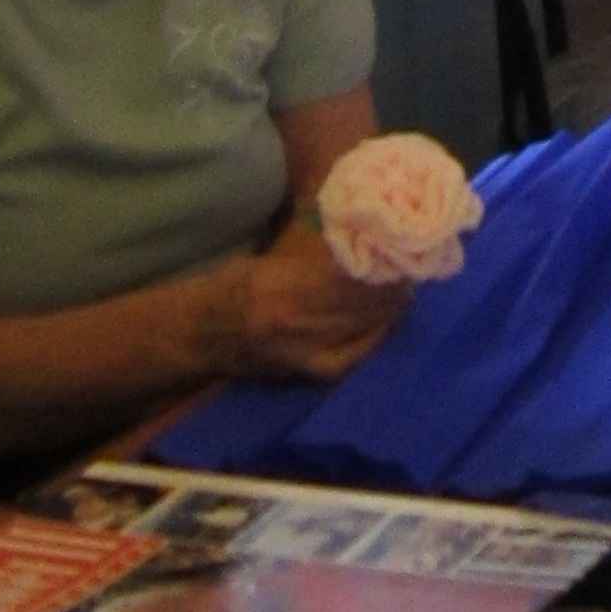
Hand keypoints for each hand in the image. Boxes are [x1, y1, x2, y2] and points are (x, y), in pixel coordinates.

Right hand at [232, 214, 409, 382]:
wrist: (197, 336)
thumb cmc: (228, 288)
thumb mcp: (267, 260)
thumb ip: (308, 256)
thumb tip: (352, 239)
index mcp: (285, 285)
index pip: (348, 275)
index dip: (379, 263)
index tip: (401, 246)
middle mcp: (298, 321)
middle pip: (362, 303)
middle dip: (391, 285)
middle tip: (413, 266)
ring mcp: (302, 350)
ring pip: (360, 328)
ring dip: (387, 310)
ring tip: (405, 291)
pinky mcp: (302, 371)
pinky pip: (348, 360)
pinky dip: (370, 342)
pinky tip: (384, 328)